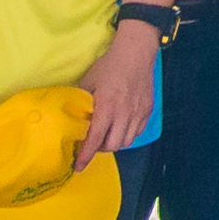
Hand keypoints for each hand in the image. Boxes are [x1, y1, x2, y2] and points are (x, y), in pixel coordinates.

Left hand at [80, 20, 158, 157]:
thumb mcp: (88, 82)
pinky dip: (127, 134)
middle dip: (100, 148)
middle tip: (93, 141)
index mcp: (107, 107)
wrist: (135, 53)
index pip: (95, 139)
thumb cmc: (109, 65)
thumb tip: (71, 117)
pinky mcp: (147, 111)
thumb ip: (81, 102)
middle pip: (112, 145)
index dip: (85, 155)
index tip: (77, 166)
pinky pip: (137, 132)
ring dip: (114, 142)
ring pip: (126, 141)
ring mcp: (138, 113)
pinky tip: (121, 126)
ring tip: (107, 134)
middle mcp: (124, 114)